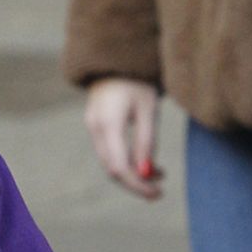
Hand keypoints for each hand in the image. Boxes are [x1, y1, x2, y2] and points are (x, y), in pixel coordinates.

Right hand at [84, 78, 164, 199]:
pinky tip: (146, 162)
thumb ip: (146, 142)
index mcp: (108, 124)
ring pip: (110, 162)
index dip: (138, 185)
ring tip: (159, 174)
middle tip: (159, 190)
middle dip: (136, 182)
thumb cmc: (137, 80)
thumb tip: (147, 173)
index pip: (120, 167)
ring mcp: (92, 127)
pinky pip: (109, 152)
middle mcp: (95, 128)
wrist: (115, 57)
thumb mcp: (148, 110)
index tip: (157, 194)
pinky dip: (127, 161)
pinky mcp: (95, 126)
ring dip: (133, 173)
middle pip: (112, 169)